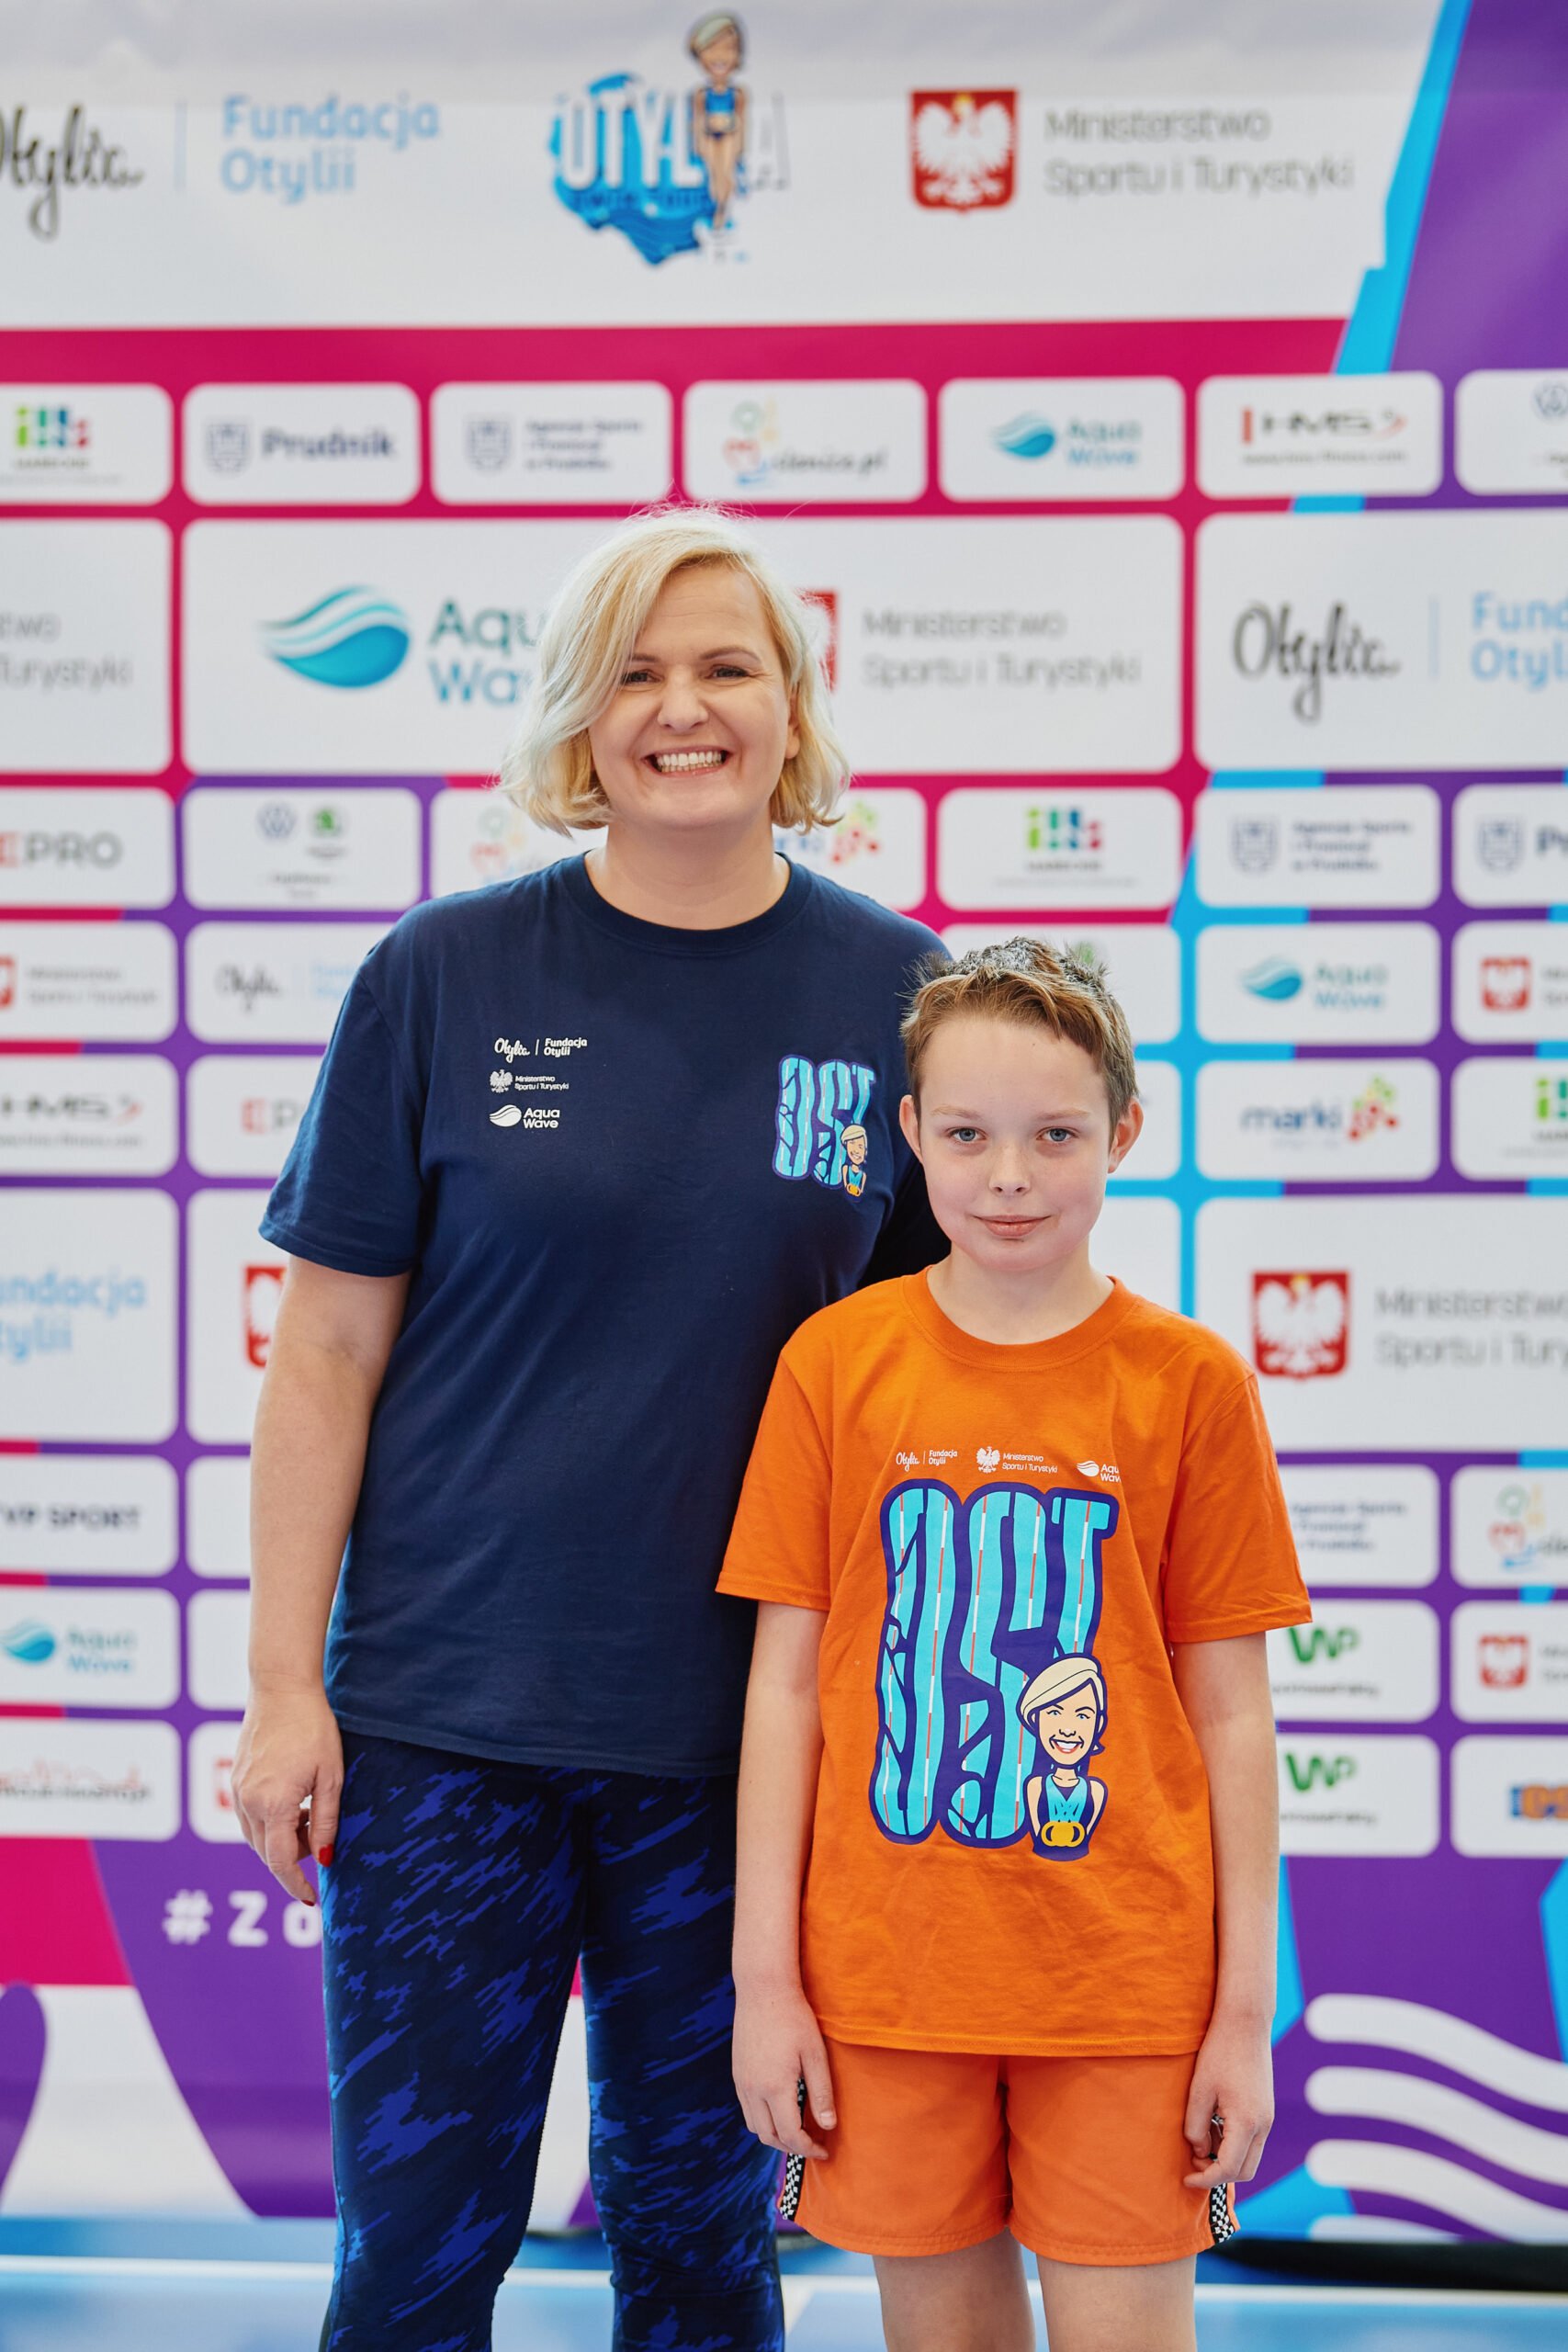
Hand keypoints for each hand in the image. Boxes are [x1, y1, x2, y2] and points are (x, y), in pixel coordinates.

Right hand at [230, 1685, 342, 1906]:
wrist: (281, 1688)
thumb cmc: (313, 1728)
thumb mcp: (331, 1776)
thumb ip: (326, 1820)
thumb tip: (324, 1859)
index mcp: (272, 1804)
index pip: (278, 1861)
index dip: (294, 1884)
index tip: (310, 1899)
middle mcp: (247, 1801)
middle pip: (266, 1851)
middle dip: (292, 1856)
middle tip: (320, 1838)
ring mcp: (237, 1790)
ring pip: (255, 1835)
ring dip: (282, 1838)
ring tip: (311, 1814)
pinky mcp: (235, 1779)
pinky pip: (249, 1816)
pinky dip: (271, 1821)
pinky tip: (295, 1802)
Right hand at [733, 1979, 835, 2161]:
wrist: (763, 1989)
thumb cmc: (794, 2018)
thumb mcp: (815, 2054)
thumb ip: (821, 2093)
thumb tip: (828, 2126)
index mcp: (774, 2087)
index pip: (791, 2135)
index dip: (809, 2149)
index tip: (825, 2150)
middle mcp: (753, 2090)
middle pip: (770, 2137)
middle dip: (793, 2147)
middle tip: (814, 2144)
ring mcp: (741, 2082)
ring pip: (755, 2127)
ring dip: (776, 2136)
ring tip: (798, 2130)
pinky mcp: (737, 2074)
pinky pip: (747, 2110)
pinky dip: (763, 2120)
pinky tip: (780, 2110)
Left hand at [1182, 2010, 1273, 2189]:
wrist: (1245, 2024)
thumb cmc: (1219, 2053)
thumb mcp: (1199, 2091)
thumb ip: (1196, 2127)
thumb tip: (1200, 2153)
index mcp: (1246, 2123)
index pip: (1228, 2169)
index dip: (1205, 2180)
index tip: (1186, 2179)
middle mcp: (1263, 2125)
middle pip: (1244, 2171)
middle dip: (1218, 2174)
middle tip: (1193, 2162)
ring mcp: (1268, 2119)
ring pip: (1250, 2158)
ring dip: (1227, 2159)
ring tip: (1202, 2139)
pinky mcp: (1266, 2111)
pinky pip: (1252, 2141)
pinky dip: (1234, 2144)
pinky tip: (1215, 2126)